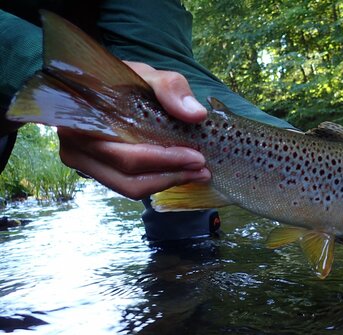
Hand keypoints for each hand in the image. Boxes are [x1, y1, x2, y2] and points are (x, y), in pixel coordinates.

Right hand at [58, 61, 209, 199]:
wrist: (99, 84)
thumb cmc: (121, 79)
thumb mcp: (146, 74)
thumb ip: (170, 88)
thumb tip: (196, 114)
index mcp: (82, 120)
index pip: (126, 155)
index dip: (164, 160)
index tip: (197, 157)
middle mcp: (74, 146)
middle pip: (128, 176)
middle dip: (171, 175)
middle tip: (203, 168)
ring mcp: (81, 161)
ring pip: (127, 187)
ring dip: (166, 183)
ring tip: (197, 173)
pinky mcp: (94, 170)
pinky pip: (126, 185)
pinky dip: (155, 181)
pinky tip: (178, 172)